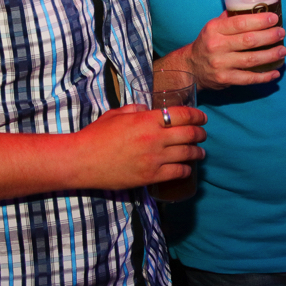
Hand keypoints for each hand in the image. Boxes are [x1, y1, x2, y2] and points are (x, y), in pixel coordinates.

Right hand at [74, 104, 206, 189]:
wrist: (82, 160)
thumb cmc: (96, 135)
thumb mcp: (116, 114)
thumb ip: (135, 109)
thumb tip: (148, 109)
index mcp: (146, 120)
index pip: (182, 114)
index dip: (196, 115)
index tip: (202, 117)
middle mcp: (154, 138)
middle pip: (189, 134)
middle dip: (201, 133)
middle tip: (203, 134)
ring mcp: (154, 158)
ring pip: (187, 154)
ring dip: (198, 152)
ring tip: (200, 152)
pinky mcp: (150, 176)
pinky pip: (177, 172)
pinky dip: (186, 169)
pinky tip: (187, 168)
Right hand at [169, 10, 284, 89]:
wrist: (191, 67)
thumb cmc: (209, 41)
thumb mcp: (217, 24)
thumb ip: (236, 11)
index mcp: (214, 28)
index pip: (240, 23)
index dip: (260, 20)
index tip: (274, 18)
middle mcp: (216, 46)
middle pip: (248, 41)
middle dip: (269, 37)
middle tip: (281, 33)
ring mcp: (220, 64)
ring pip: (251, 60)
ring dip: (270, 55)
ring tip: (282, 50)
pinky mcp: (225, 79)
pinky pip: (248, 79)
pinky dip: (264, 77)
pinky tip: (275, 72)